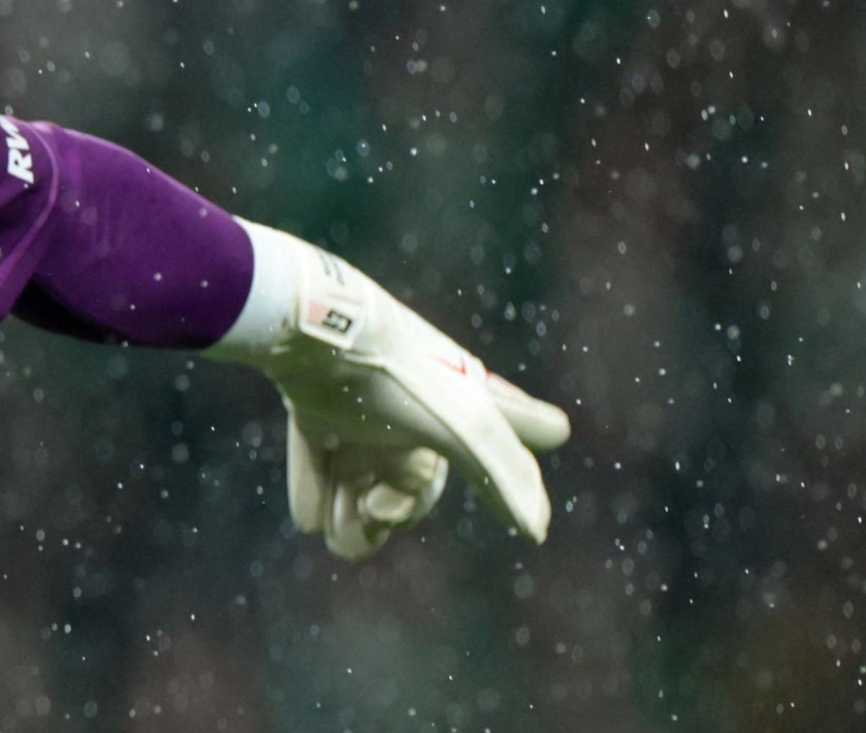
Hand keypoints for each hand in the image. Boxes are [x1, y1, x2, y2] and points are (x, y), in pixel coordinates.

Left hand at [211, 225, 570, 559]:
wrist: (318, 332)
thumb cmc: (400, 376)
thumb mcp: (461, 426)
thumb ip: (501, 475)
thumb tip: (537, 530)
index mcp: (458, 404)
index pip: (506, 422)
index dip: (531, 424)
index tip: (556, 428)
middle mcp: (414, 406)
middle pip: (413, 479)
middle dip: (396, 511)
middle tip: (374, 514)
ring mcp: (362, 406)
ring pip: (362, 475)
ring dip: (350, 513)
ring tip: (335, 532)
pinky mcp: (314, 404)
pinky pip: (316, 457)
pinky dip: (314, 491)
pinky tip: (309, 521)